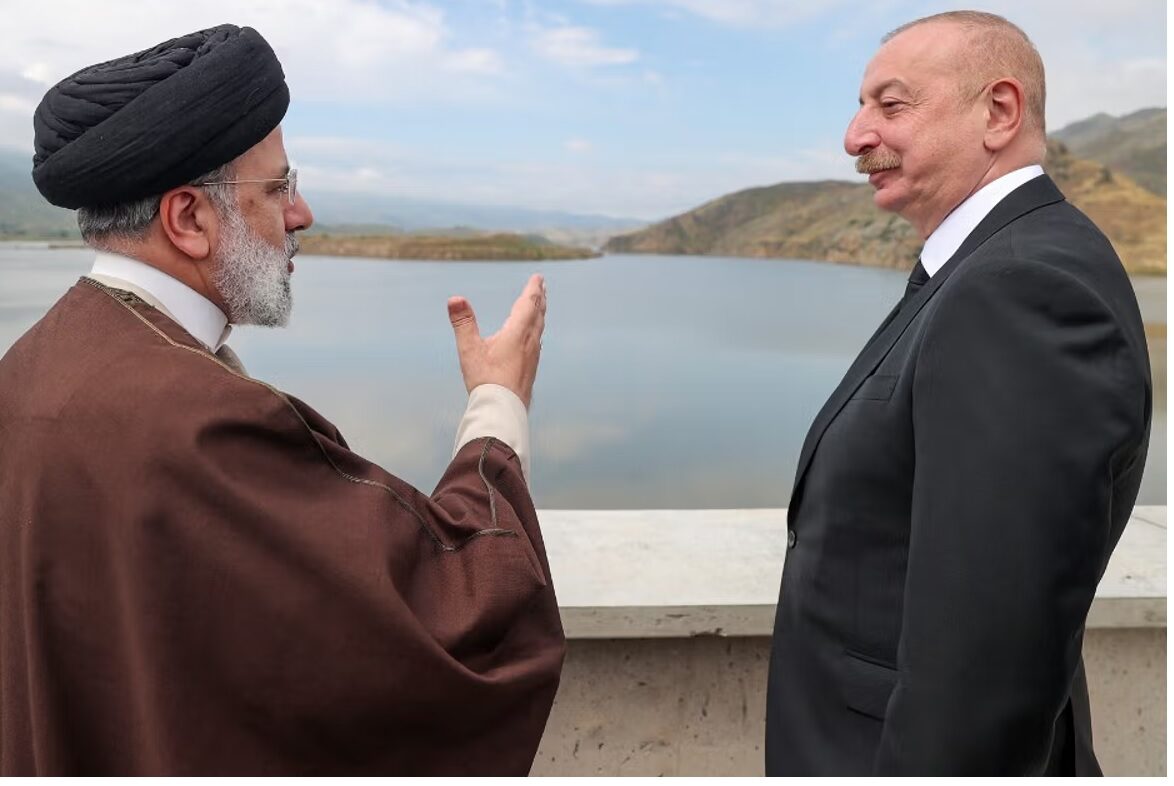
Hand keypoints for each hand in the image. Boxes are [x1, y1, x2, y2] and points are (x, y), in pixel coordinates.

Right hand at [447, 274, 546, 408]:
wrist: (503, 410)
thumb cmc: (486, 381)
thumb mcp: (470, 350)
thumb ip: (463, 323)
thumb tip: (455, 299)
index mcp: (518, 333)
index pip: (528, 305)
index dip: (533, 289)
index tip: (538, 277)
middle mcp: (530, 343)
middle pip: (538, 315)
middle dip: (539, 298)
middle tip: (542, 286)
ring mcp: (533, 357)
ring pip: (539, 329)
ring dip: (540, 314)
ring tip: (540, 307)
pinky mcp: (531, 369)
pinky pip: (537, 343)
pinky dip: (537, 331)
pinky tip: (534, 339)